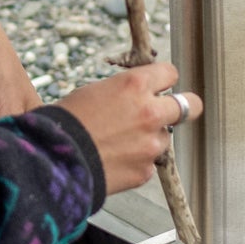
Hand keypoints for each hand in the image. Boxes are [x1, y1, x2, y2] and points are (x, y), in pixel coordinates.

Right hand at [57, 63, 200, 195]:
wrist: (53, 160)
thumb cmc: (67, 122)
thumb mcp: (95, 91)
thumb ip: (125, 92)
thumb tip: (138, 95)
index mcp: (135, 85)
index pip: (170, 73)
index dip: (163, 79)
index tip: (160, 85)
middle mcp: (150, 112)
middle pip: (190, 105)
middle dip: (182, 107)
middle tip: (170, 111)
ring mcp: (151, 144)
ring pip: (165, 137)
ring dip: (150, 139)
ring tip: (120, 143)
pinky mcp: (146, 170)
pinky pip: (149, 162)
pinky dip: (136, 162)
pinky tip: (113, 160)